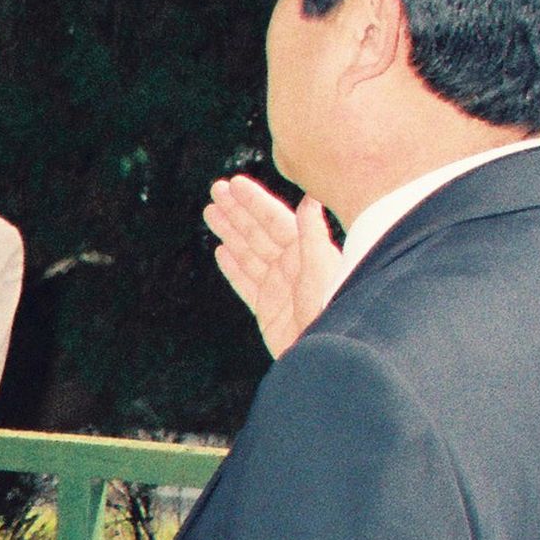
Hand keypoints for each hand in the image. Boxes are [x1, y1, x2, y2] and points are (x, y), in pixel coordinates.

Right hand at [205, 173, 343, 358]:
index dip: (254, 201)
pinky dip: (233, 267)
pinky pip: (245, 283)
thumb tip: (311, 197)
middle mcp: (291, 266)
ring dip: (229, 232)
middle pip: (257, 232)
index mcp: (305, 252)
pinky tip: (221, 252)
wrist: (323, 355)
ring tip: (210, 213)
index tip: (234, 184)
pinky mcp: (267, 309)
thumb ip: (314, 235)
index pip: (275, 219)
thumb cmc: (329, 311)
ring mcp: (277, 287)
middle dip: (236, 211)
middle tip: (215, 190)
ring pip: (248, 253)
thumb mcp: (322, 270)